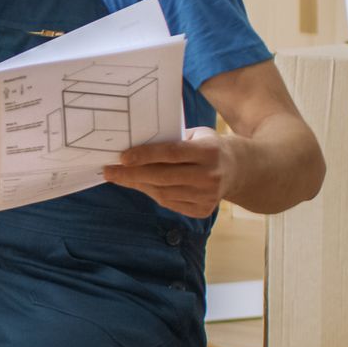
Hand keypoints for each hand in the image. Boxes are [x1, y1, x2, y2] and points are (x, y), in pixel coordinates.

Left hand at [102, 126, 231, 217]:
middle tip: (109, 170)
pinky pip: (170, 203)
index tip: (122, 157)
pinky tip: (139, 185)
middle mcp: (210, 175)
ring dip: (138, 185)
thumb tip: (133, 146)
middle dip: (132, 174)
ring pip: (164, 193)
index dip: (146, 156)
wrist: (239, 170)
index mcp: (209, 151)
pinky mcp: (203, 210)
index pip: (172, 153)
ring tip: (119, 177)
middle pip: (164, 176)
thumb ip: (171, 140)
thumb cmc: (208, 147)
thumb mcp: (197, 136)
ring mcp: (208, 196)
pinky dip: (151, 194)